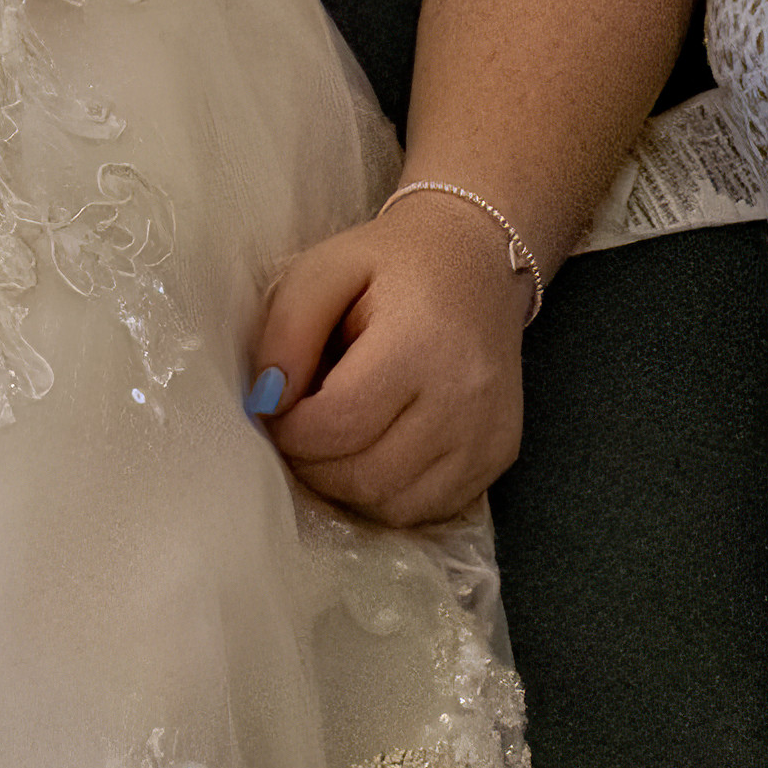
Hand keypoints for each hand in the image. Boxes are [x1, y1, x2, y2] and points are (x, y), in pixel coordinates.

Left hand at [245, 199, 528, 530]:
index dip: (288, 430)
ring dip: (345, 487)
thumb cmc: (393, 264)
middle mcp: (465, 396)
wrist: (477, 259)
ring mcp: (489, 433)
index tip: (273, 410)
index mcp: (420, 342)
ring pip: (394, 505)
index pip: (338, 424)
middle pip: (365, 475)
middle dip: (311, 464)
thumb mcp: (325, 270)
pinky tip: (371, 453)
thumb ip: (287, 331)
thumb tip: (266, 401)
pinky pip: (427, 509)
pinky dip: (386, 495)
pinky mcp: (500, 455)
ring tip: (331, 441)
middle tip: (296, 430)